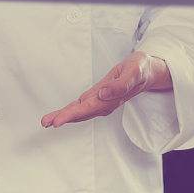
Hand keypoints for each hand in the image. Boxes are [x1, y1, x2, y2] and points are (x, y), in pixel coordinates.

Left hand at [41, 52, 171, 128]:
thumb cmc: (141, 70)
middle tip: (46, 122)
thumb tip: (104, 94)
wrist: (147, 71)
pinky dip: (70, 111)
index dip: (72, 115)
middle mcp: (105, 103)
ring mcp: (101, 101)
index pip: (88, 108)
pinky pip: (82, 106)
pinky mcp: (99, 97)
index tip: (58, 121)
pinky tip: (60, 114)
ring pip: (79, 111)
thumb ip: (121, 85)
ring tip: (47, 121)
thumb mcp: (134, 72)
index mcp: (112, 98)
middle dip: (62, 118)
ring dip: (64, 116)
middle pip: (80, 113)